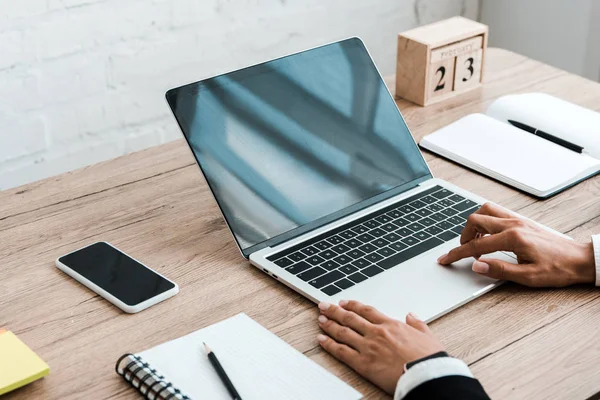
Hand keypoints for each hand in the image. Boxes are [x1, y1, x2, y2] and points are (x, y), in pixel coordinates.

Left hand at [316, 300, 443, 393]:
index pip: (366, 311)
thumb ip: (417, 324)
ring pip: (343, 332)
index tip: (344, 302)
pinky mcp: (363, 363)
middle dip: (335, 311)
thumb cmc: (429, 359)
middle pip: (350, 318)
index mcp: (391, 325)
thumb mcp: (428, 336)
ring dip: (329, 324)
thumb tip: (411, 315)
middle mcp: (376, 333)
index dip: (353, 305)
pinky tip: (321, 339)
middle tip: (324, 306)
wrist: (426, 375)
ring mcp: (368, 347)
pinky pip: (341, 351)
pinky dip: (329, 344)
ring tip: (320, 319)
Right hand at [438, 202, 594, 286]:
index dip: (457, 254)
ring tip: (474, 241)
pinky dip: (485, 220)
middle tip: (462, 251)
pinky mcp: (522, 220)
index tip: (445, 259)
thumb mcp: (528, 277)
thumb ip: (499, 270)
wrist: (580, 260)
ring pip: (485, 211)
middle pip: (475, 221)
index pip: (476, 246)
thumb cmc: (558, 269)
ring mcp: (518, 220)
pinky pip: (496, 212)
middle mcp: (513, 224)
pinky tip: (488, 234)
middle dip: (463, 236)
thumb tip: (476, 266)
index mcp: (513, 238)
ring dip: (474, 225)